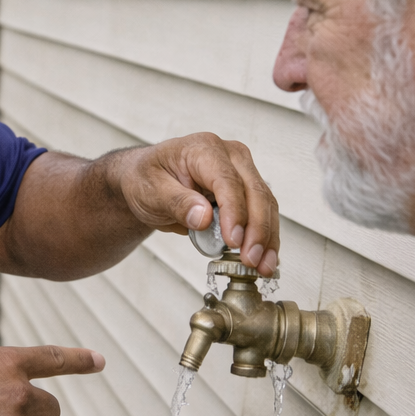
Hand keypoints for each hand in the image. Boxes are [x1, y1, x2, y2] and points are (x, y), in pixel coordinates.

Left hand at [105, 133, 279, 274]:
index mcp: (205, 149)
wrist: (147, 180)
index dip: (234, 212)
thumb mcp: (151, 190)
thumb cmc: (147, 179)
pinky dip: (266, 238)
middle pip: (255, 192)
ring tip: (262, 266)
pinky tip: (265, 259)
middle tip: (250, 258)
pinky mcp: (247, 190)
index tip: (233, 240)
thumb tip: (204, 217)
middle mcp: (231, 156)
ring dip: (267, 238)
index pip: (227, 181)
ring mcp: (243, 172)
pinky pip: (263, 213)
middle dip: (257, 229)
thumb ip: (177, 202)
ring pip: (266, 205)